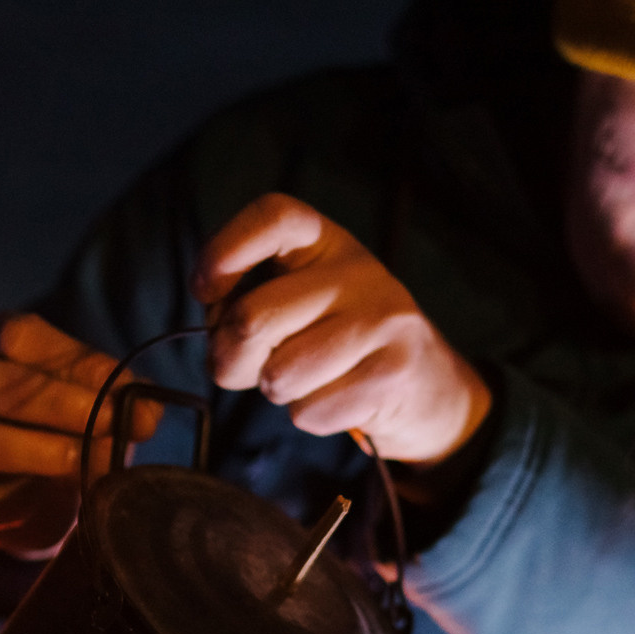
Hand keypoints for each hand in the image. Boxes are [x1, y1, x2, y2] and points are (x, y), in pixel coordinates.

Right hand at [0, 312, 158, 555]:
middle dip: (57, 405)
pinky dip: (7, 504)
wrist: (15, 493)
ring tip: (85, 464)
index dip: (76, 362)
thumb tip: (149, 408)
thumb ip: (113, 399)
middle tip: (113, 425)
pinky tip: (45, 504)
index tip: (130, 389)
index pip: (17, 336)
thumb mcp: (85, 404)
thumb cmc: (54, 432)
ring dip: (35, 452)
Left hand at [194, 194, 491, 468]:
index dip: (224, 250)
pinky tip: (335, 399)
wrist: (429, 385)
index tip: (204, 289)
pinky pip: (310, 411)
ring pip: (278, 374)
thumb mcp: (303, 301)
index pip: (274, 216)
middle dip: (229, 358)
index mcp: (327, 242)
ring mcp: (382, 321)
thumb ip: (253, 303)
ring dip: (274, 390)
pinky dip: (309, 416)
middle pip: (253, 317)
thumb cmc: (341, 341)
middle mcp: (358, 272)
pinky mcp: (392, 374)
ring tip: (301, 380)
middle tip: (239, 369)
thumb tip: (218, 333)